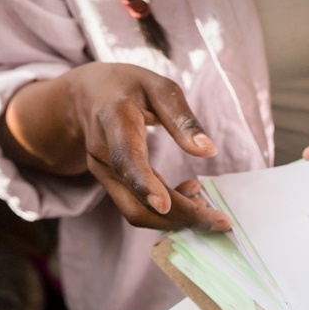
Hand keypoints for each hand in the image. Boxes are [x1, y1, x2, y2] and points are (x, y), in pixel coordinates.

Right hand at [2, 62, 229, 231]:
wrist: (87, 95)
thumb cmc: (129, 86)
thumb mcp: (159, 87)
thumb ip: (182, 119)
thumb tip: (208, 150)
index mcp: (114, 121)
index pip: (126, 158)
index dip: (143, 183)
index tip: (163, 205)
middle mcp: (103, 154)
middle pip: (135, 200)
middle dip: (179, 216)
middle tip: (221, 222)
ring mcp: (104, 173)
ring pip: (136, 211)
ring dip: (175, 219)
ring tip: (209, 211)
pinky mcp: (112, 184)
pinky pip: (137, 206)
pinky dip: (167, 211)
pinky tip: (191, 193)